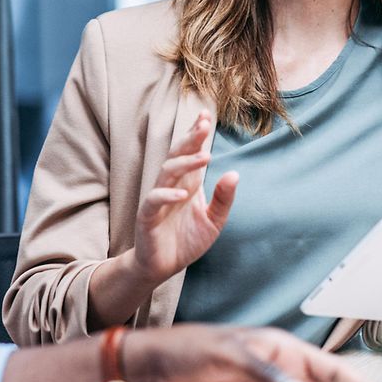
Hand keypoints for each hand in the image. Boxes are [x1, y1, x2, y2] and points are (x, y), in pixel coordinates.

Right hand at [133, 112, 238, 285]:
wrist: (162, 267)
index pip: (191, 153)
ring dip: (185, 163)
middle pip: (178, 155)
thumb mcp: (213, 221)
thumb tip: (234, 174)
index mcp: (187, 183)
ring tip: (205, 156)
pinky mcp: (147, 215)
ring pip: (167, 172)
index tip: (206, 115)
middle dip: (190, 139)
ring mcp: (158, 198)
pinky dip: (167, 195)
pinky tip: (182, 194)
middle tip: (204, 124)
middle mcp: (172, 186)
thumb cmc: (186, 241)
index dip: (196, 134)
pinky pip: (154, 200)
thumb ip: (223, 199)